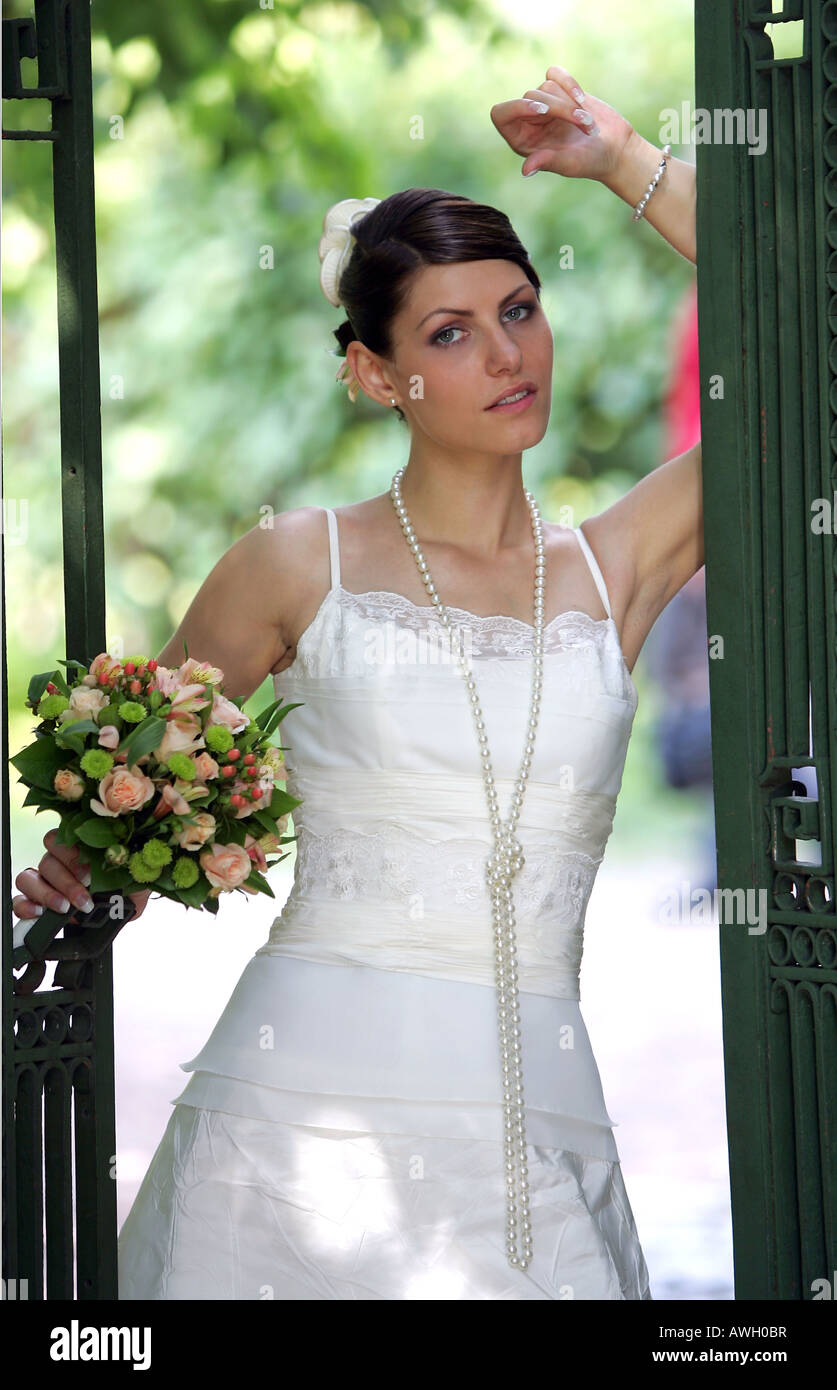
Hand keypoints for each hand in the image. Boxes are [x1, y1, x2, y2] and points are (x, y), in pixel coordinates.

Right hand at [12, 827, 151, 923]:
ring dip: (47, 894)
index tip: (91, 874)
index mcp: (79, 846)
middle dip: (66, 881)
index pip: (62, 837)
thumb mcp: (133, 874)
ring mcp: (44, 880)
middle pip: (47, 860)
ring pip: (28, 878)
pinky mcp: (36, 902)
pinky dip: (25, 907)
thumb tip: (127, 859)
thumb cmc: (127, 887)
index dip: (73, 856)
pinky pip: (19, 901)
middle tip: (84, 898)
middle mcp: (58, 860)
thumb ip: (128, 864)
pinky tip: (39, 914)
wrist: (123, 910)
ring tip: (66, 909)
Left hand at [490, 64, 635, 183]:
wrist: (613, 148)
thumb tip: (525, 170)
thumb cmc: (589, 162)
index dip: (516, 107)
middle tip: (585, 124)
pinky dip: (570, 82)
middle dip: (560, 108)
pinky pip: (555, 73)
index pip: (500, 114)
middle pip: (530, 97)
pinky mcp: (558, 89)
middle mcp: (528, 120)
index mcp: (521, 140)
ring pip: (546, 85)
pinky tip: (583, 98)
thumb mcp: (568, 163)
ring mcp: (544, 103)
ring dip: (572, 102)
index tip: (542, 109)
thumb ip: (547, 161)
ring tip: (588, 124)